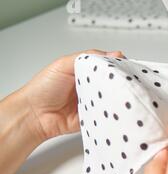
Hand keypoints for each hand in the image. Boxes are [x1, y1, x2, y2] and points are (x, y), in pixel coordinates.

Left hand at [0, 49, 122, 173]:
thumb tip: (113, 55)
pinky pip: (108, 115)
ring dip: (118, 99)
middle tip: (128, 82)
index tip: (128, 66)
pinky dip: (112, 113)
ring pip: (113, 99)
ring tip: (124, 95)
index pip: (108, 66)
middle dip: (121, 83)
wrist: (33, 115)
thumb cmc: (43, 88)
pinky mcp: (95, 118)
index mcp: (86, 71)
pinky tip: (117, 110)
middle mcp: (91, 86)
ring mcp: (94, 103)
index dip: (118, 66)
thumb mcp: (64, 64)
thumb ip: (88, 57)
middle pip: (113, 83)